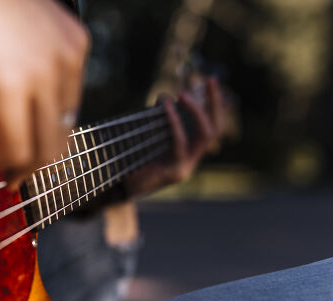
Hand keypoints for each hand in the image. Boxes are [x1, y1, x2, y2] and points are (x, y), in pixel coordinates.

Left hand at [125, 77, 225, 196]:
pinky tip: (167, 108)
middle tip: (209, 81)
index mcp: (187, 152)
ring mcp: (185, 167)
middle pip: (214, 130)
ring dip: (195, 111)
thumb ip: (159, 120)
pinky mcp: (174, 172)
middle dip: (213, 104)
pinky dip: (175, 123)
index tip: (211, 80)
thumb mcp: (149, 137)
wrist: (119, 189)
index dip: (214, 104)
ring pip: (204, 136)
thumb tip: (165, 97)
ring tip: (182, 94)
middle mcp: (191, 160)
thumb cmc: (131, 162)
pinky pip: (179, 144)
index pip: (210, 126)